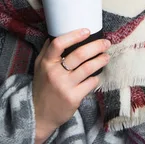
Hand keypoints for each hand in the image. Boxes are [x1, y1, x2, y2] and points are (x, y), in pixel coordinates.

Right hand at [32, 28, 109, 142]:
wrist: (39, 114)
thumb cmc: (42, 87)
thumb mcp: (39, 67)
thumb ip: (47, 50)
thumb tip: (56, 33)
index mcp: (46, 63)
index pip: (59, 44)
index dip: (74, 36)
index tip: (87, 31)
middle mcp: (55, 73)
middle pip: (79, 55)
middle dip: (96, 46)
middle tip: (106, 43)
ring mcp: (65, 86)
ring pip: (88, 68)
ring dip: (100, 60)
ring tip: (106, 56)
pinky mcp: (73, 98)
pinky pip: (90, 83)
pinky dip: (96, 77)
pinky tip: (97, 75)